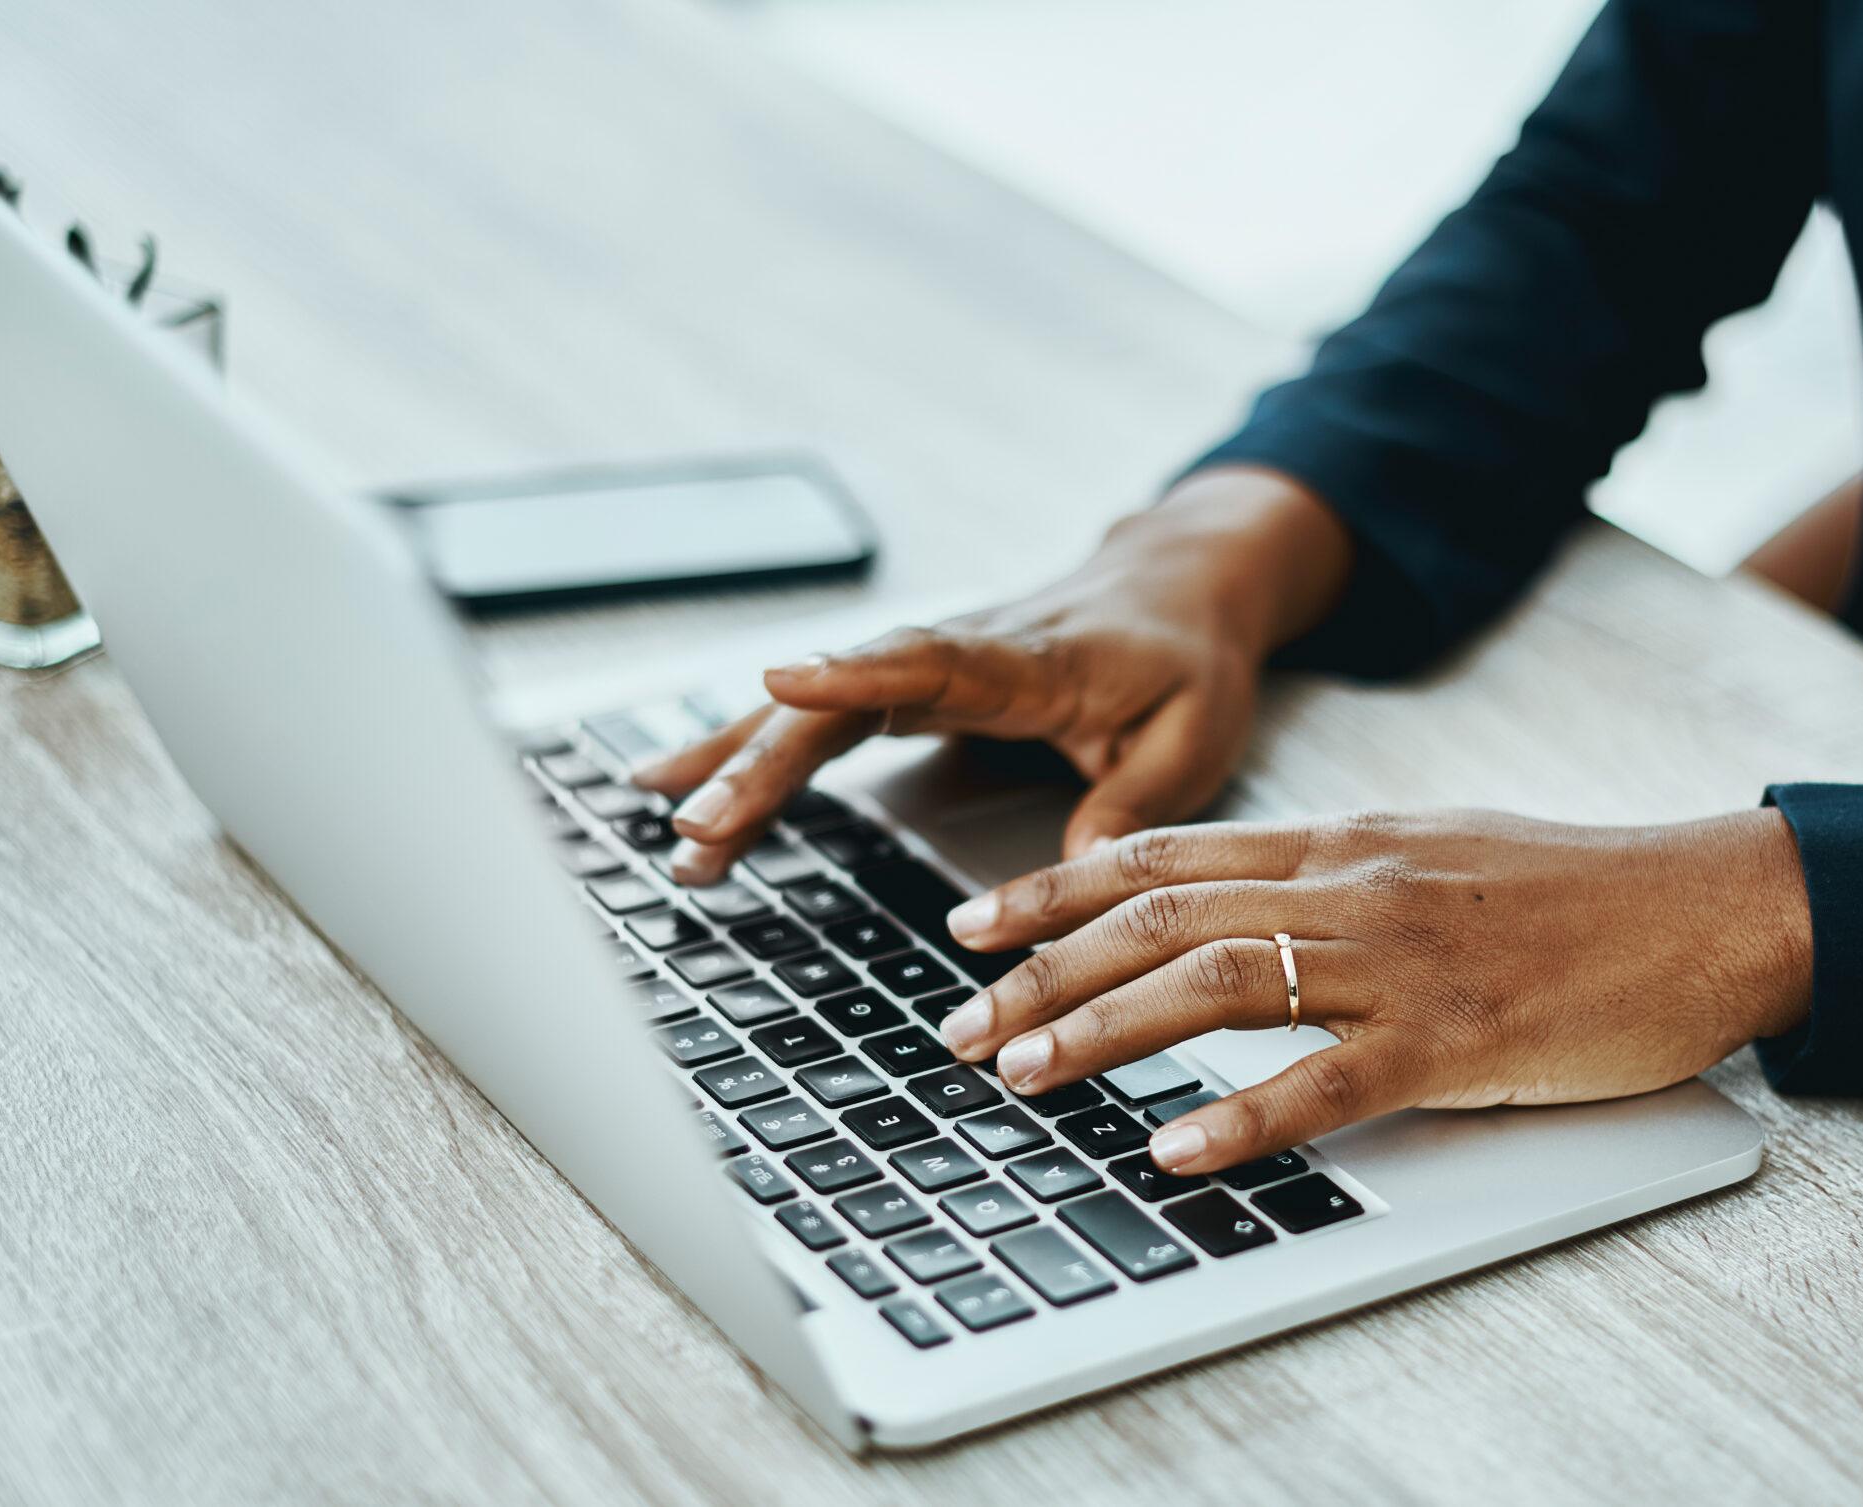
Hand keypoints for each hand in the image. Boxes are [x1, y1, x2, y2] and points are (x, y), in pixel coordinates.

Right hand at [631, 467, 1351, 882]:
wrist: (1179, 583)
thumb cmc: (1189, 658)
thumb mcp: (1194, 734)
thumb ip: (1133, 804)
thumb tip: (1070, 880)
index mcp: (1030, 660)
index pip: (933, 659)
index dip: (857, 671)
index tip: (783, 683)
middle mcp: (959, 652)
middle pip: (844, 701)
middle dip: (766, 760)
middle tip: (700, 826)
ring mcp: (924, 666)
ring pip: (815, 710)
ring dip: (739, 762)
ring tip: (668, 825)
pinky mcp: (908, 685)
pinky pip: (820, 719)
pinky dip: (751, 751)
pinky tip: (681, 784)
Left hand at [932, 808, 1812, 1175]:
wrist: (1714, 905)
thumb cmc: (1582, 890)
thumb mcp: (1437, 852)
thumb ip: (1338, 875)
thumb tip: (1245, 905)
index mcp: (1347, 840)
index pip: (1169, 852)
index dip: (1057, 885)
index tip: (976, 920)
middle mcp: (1355, 888)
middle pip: (1162, 916)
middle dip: (1042, 970)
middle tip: (959, 1022)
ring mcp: (1403, 961)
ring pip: (1215, 982)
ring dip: (1101, 1031)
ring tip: (1022, 1074)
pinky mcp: (1459, 1041)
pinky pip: (1326, 1082)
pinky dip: (1240, 1117)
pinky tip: (1175, 1150)